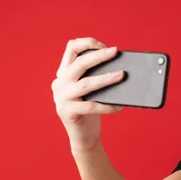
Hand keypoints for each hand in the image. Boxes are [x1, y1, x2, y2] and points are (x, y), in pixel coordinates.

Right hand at [51, 37, 124, 152]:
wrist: (83, 136)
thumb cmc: (91, 110)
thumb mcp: (91, 90)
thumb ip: (96, 76)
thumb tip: (119, 66)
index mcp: (64, 73)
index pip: (71, 48)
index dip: (87, 43)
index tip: (104, 45)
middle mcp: (59, 83)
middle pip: (79, 64)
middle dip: (99, 56)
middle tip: (115, 52)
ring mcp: (61, 98)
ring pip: (86, 84)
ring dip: (106, 78)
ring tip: (121, 75)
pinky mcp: (67, 112)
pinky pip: (91, 106)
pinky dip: (107, 106)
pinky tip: (120, 106)